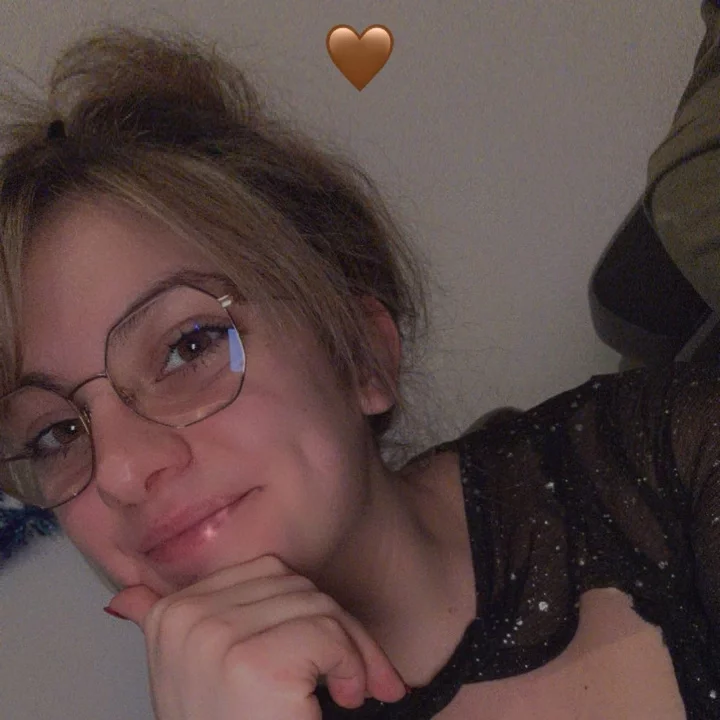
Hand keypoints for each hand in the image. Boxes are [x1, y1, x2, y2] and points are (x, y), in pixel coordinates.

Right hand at [107, 555, 406, 718]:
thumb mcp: (185, 678)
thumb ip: (158, 626)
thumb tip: (127, 596)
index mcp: (171, 614)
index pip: (267, 572)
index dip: (307, 605)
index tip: (326, 645)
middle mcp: (186, 618)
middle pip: (296, 586)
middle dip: (339, 626)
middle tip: (358, 672)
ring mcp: (215, 637)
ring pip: (318, 606)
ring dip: (352, 649)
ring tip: (348, 688)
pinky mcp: (253, 663)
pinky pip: (326, 635)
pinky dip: (352, 665)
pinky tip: (344, 695)